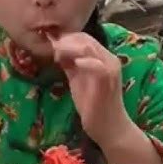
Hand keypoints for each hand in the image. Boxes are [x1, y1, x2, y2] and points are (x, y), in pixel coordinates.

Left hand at [49, 32, 130, 147]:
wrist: (108, 126)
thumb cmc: (92, 104)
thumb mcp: (77, 79)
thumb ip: (70, 64)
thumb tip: (56, 50)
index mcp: (102, 57)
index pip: (84, 37)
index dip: (66, 38)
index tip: (52, 47)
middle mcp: (109, 59)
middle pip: (85, 39)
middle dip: (65, 42)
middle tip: (52, 51)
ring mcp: (110, 68)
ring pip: (89, 48)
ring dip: (70, 49)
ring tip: (58, 56)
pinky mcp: (108, 80)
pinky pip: (97, 65)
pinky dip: (85, 62)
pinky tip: (74, 64)